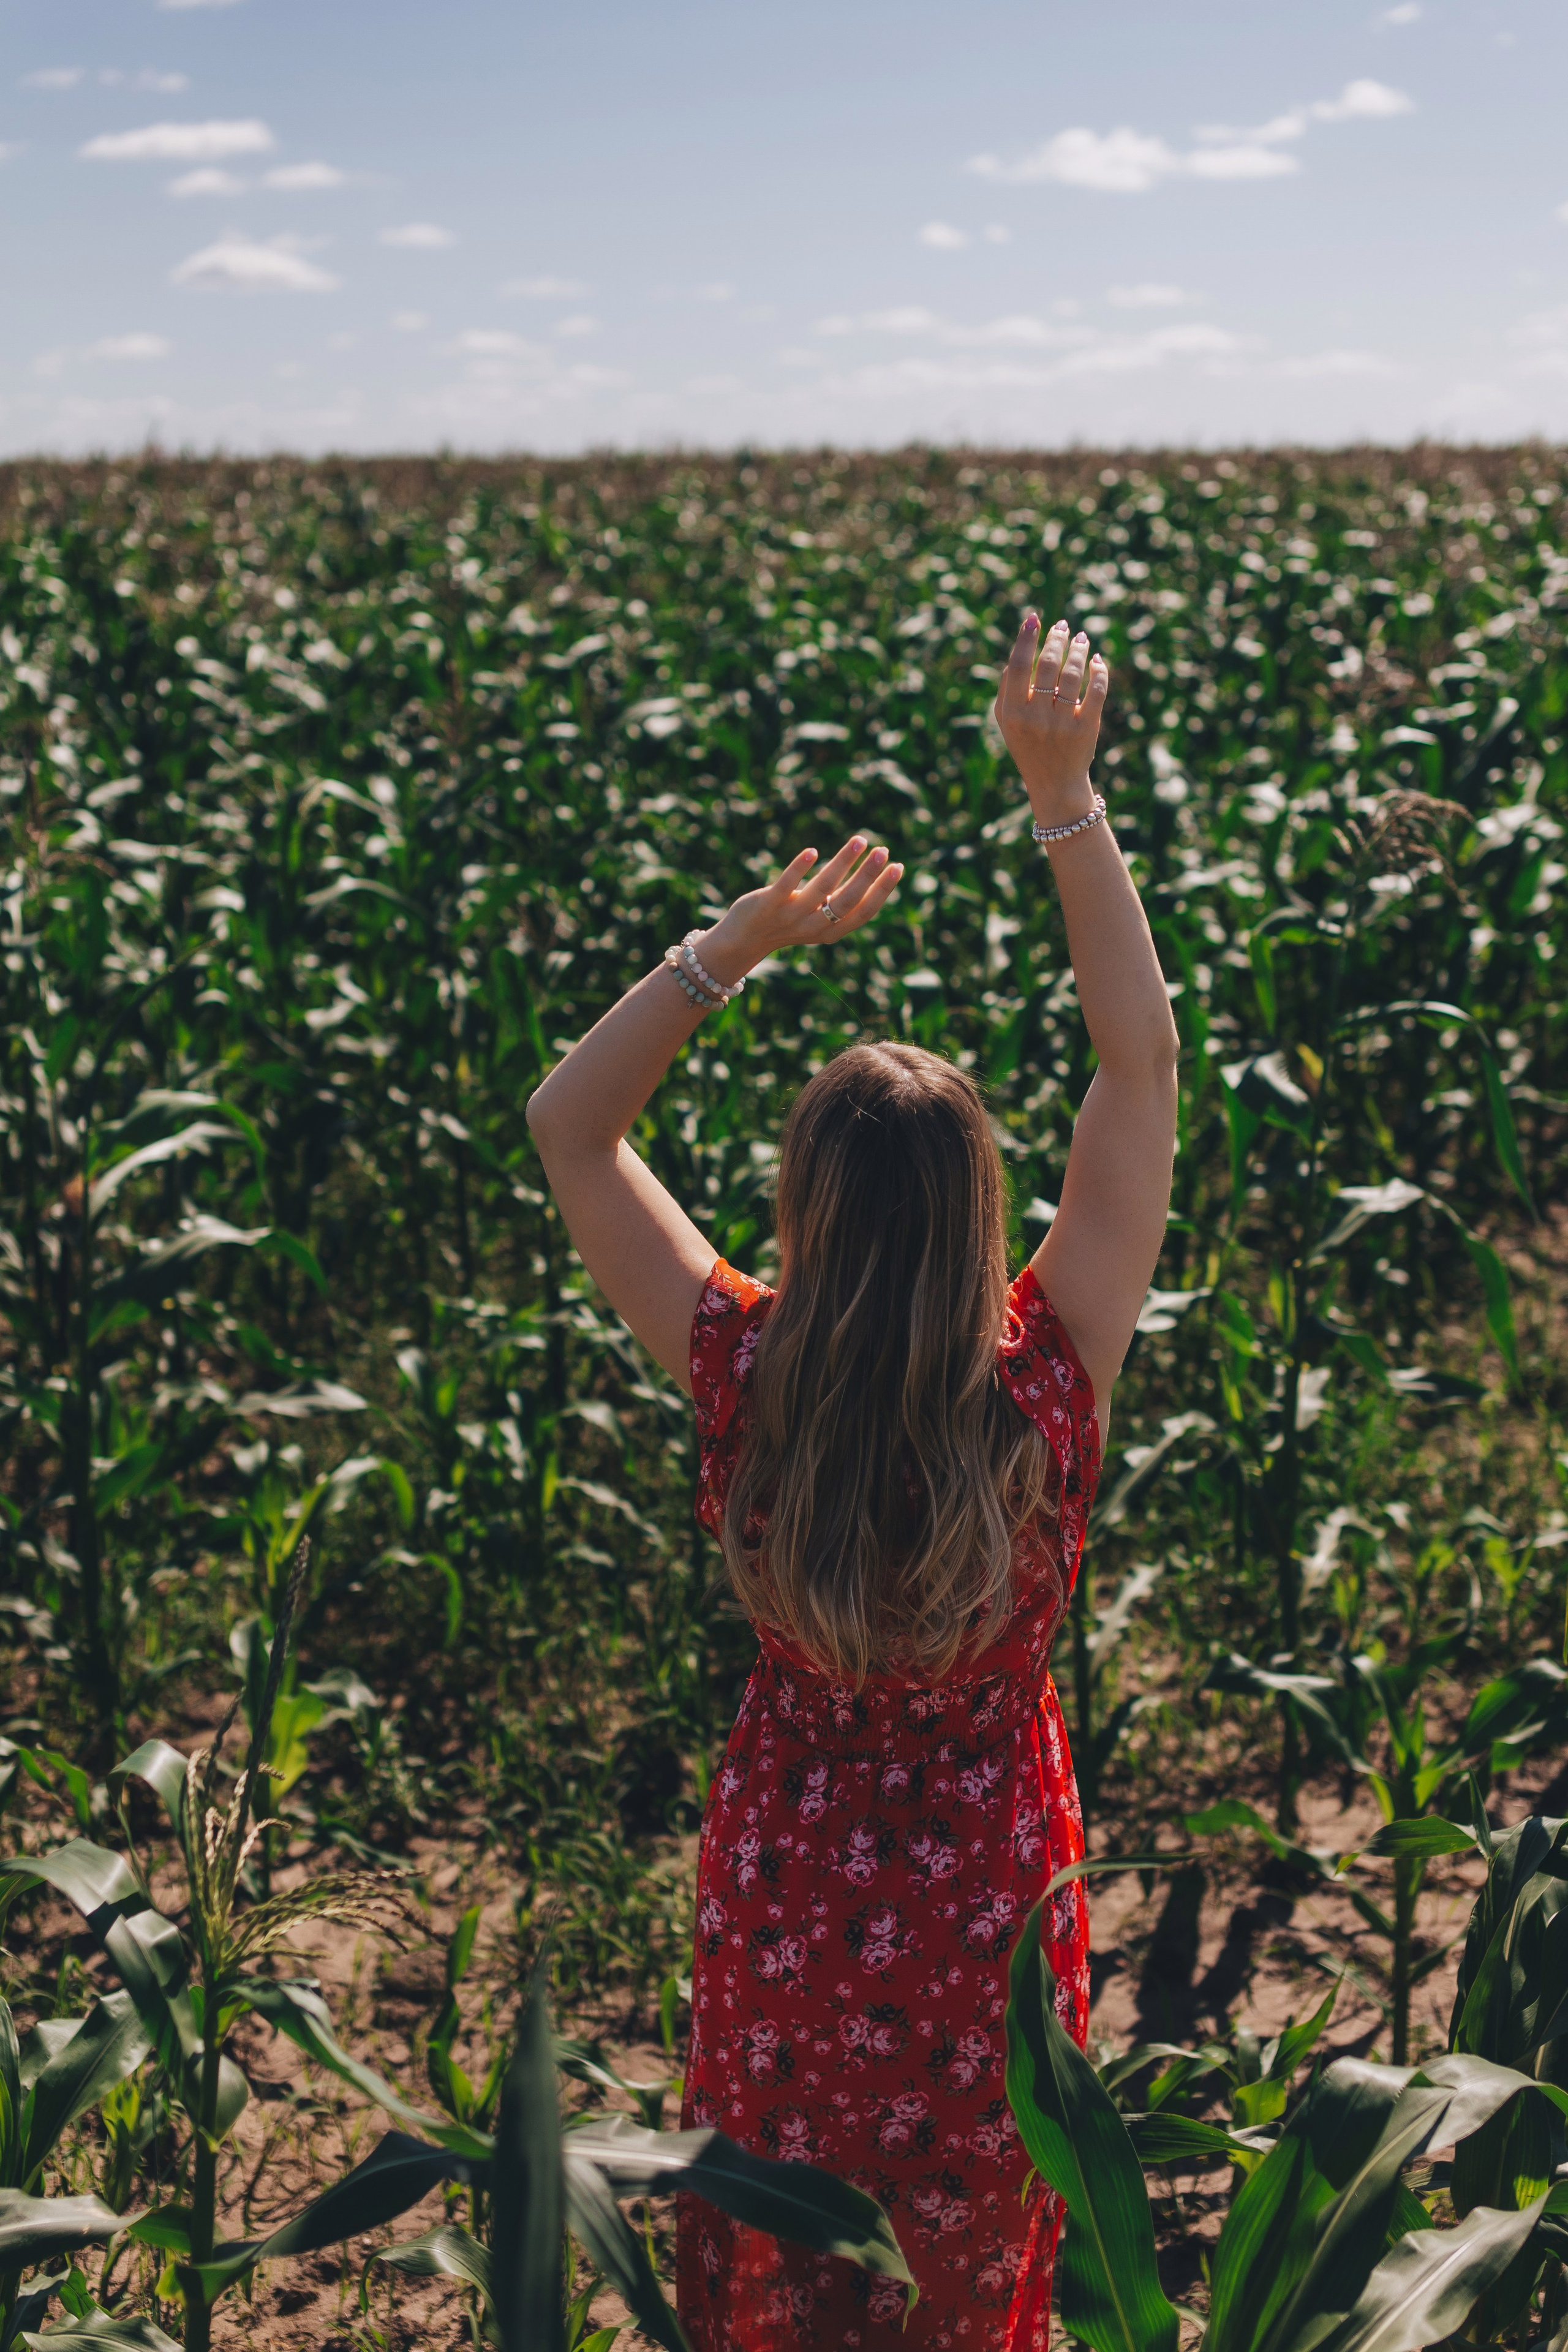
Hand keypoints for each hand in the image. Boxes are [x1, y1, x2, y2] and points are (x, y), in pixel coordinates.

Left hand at [697, 834, 903, 983]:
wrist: (743, 940)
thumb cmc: (786, 923)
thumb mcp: (818, 920)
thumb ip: (839, 904)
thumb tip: (870, 877)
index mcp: (831, 931)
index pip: (864, 911)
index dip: (883, 890)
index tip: (897, 866)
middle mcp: (814, 926)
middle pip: (849, 900)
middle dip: (869, 875)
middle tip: (883, 850)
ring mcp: (791, 915)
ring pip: (823, 888)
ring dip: (843, 862)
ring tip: (859, 840)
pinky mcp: (768, 904)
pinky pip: (786, 885)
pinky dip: (799, 868)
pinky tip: (813, 851)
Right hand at [994, 614, 1108, 823]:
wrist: (1054, 783)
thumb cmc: (1028, 746)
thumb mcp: (1008, 723)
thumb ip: (1006, 691)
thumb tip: (1017, 653)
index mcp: (1012, 713)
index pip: (1018, 666)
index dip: (1026, 639)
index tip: (1034, 618)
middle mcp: (1035, 717)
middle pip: (1048, 665)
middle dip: (1056, 640)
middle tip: (1062, 626)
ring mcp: (1062, 723)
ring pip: (1073, 674)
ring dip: (1079, 650)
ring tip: (1081, 639)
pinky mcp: (1086, 728)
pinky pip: (1096, 691)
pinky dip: (1099, 671)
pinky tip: (1097, 661)